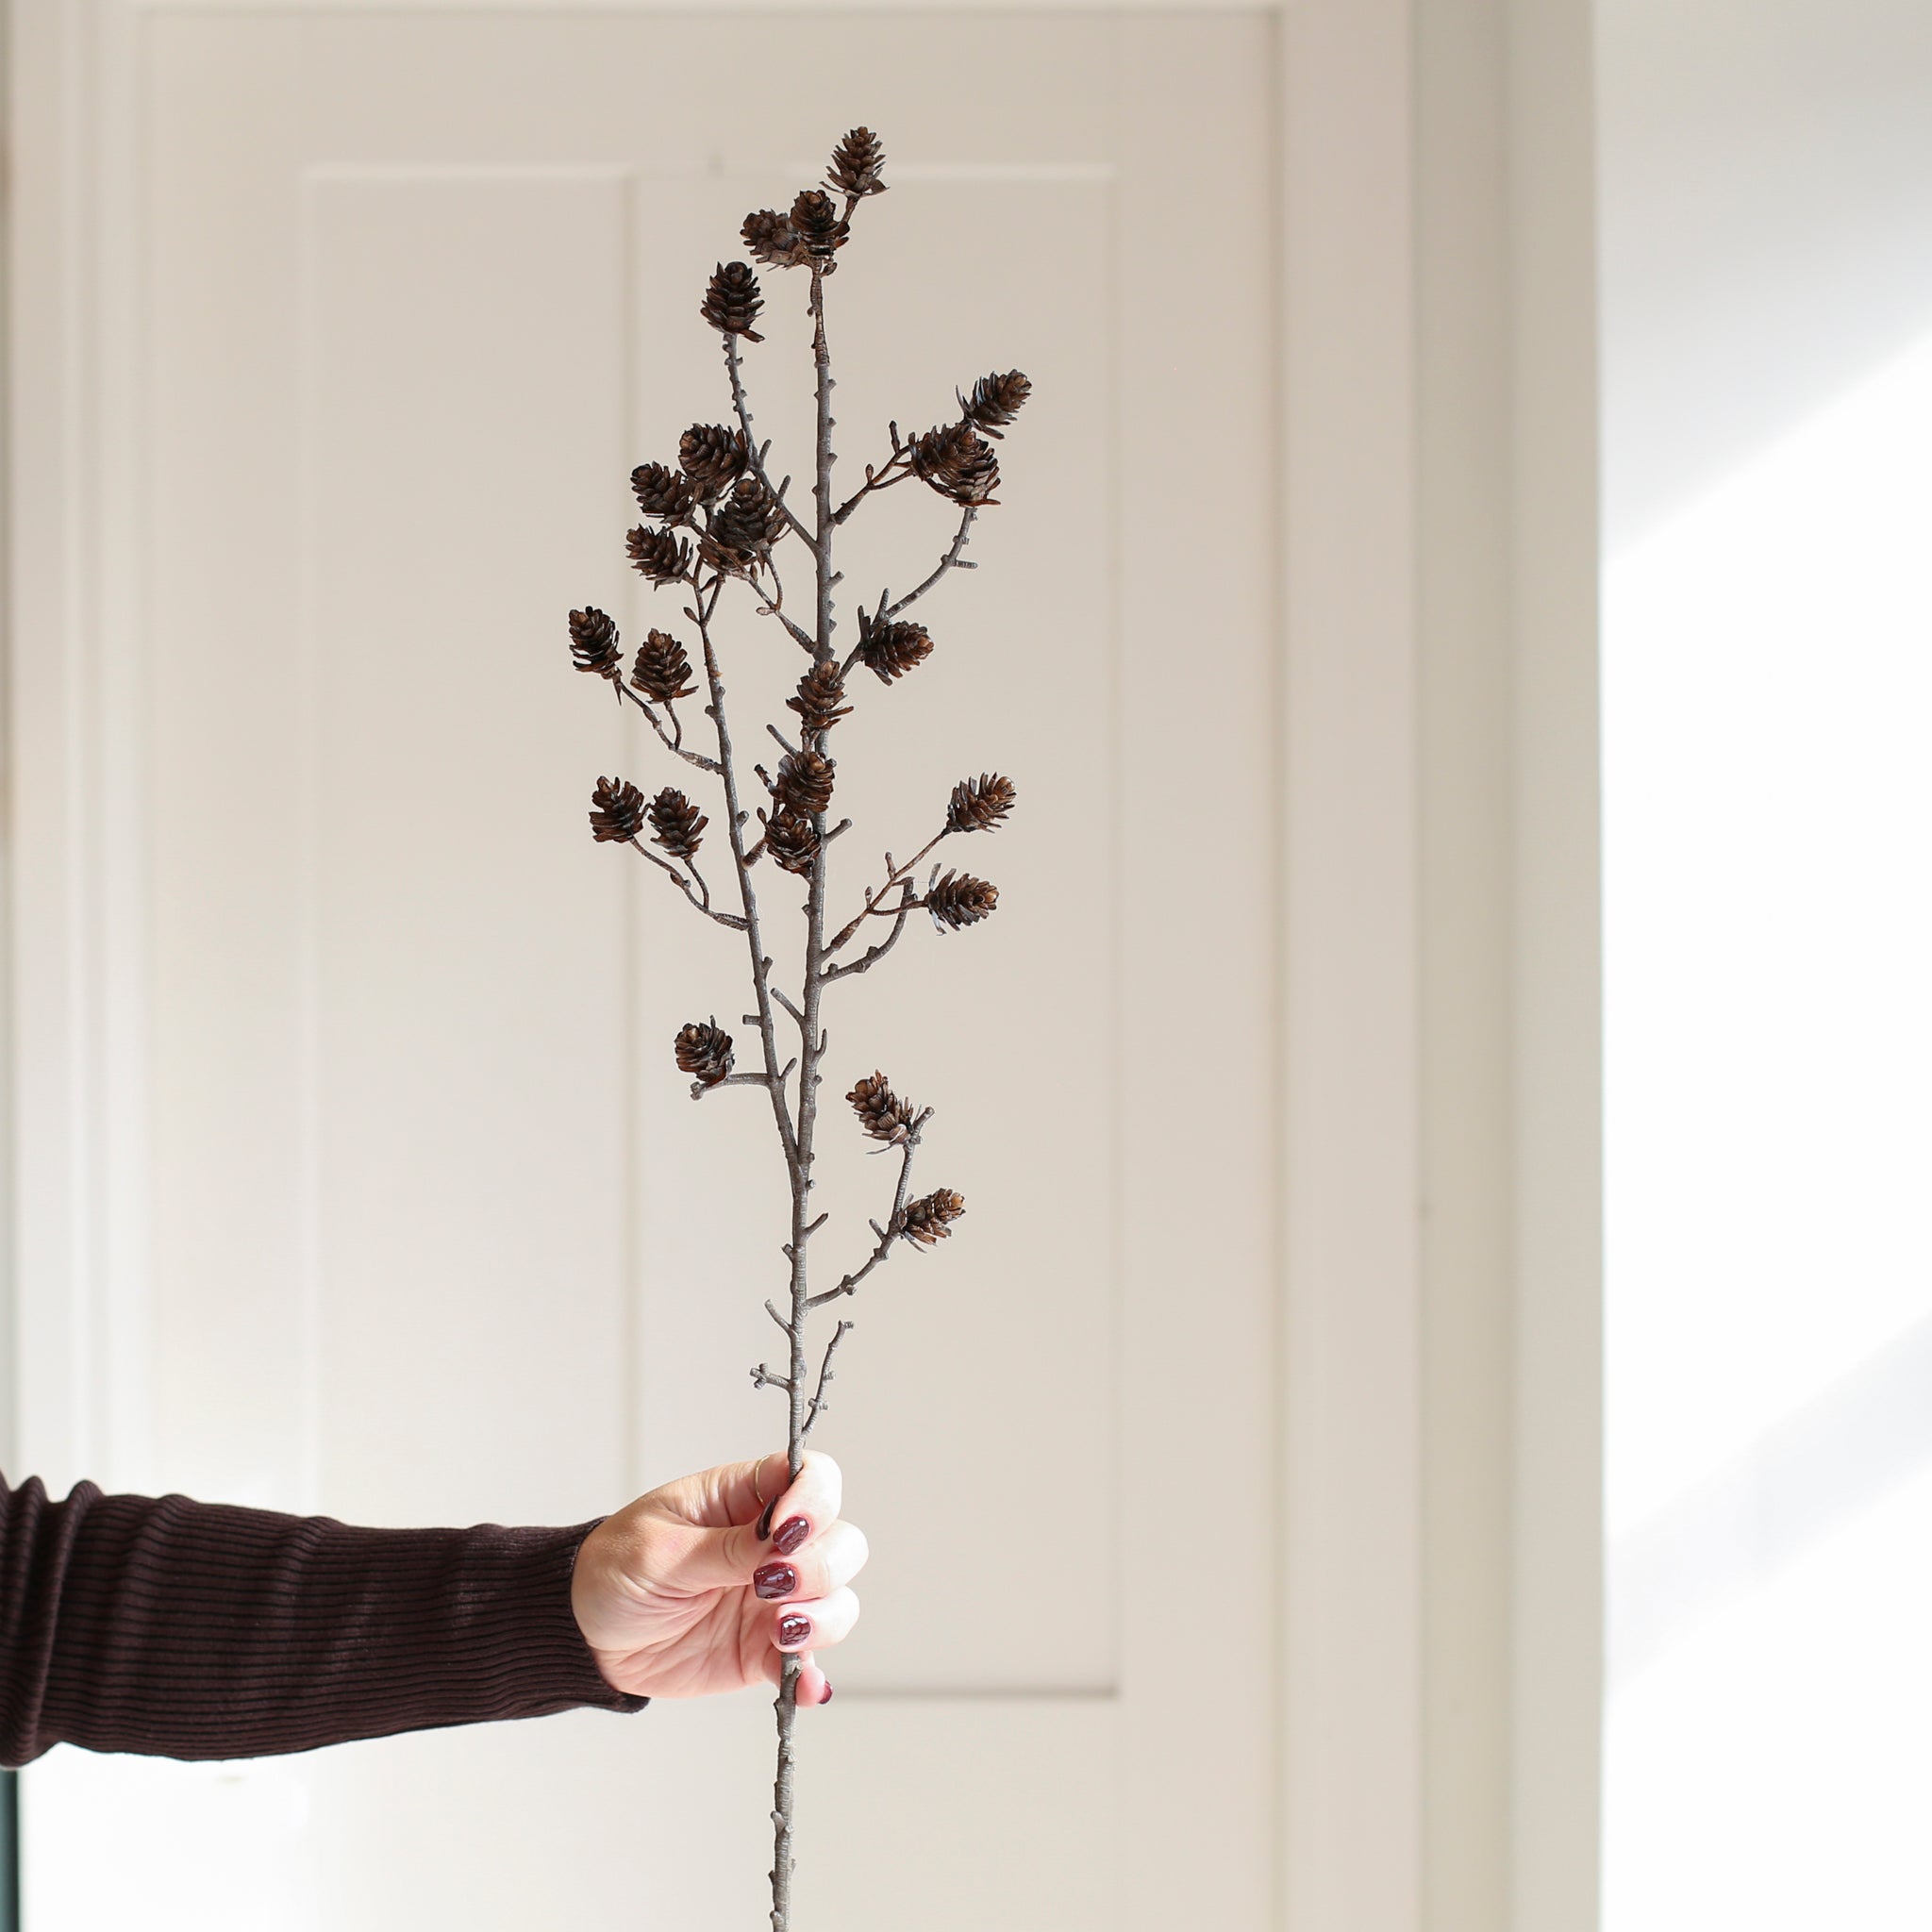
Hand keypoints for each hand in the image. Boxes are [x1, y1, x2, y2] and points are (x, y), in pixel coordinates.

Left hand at [570, 1450, 861, 1706]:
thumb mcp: (658, 1550)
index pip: (811, 1478)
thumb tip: (780, 1540)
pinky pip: (805, 1661)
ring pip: (837, 1599)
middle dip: (822, 1563)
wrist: (585, 1634)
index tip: (786, 1528)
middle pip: (839, 1540)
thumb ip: (723, 1548)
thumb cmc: (614, 1568)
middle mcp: (771, 1545)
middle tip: (773, 1583)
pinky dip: (812, 1675)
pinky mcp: (763, 1648)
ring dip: (824, 1616)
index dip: (816, 1497)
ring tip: (781, 1631)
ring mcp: (772, 1599)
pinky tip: (803, 1685)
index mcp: (744, 1499)